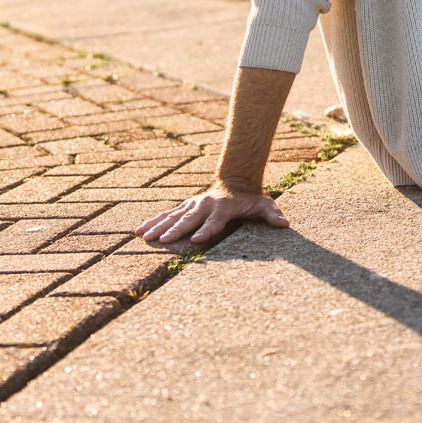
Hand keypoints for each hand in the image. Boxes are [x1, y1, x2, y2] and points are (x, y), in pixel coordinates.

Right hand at [134, 186, 288, 244]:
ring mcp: (192, 205)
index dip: (206, 230)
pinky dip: (151, 221)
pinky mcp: (184, 207)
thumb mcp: (264, 204)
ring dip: (157, 226)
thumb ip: (272, 214)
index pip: (214, 220)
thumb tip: (284, 223)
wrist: (235, 181)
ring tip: (144, 237)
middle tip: (162, 240)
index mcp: (223, 207)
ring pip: (172, 215)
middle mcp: (204, 205)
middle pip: (188, 219)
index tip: (196, 240)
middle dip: (175, 230)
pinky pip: (165, 214)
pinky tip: (137, 231)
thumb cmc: (250, 198)